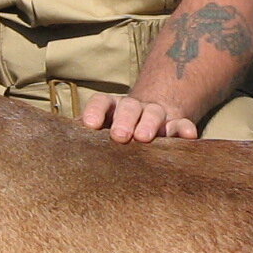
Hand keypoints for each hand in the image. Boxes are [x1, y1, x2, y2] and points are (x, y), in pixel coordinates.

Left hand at [80, 90, 198, 143]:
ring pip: (154, 113)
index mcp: (112, 109)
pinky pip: (182, 124)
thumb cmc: (118, 137)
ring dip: (149, 123)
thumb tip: (64, 150)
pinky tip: (188, 137)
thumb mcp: (101, 136)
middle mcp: (134, 108)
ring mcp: (156, 115)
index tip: (90, 125)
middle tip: (119, 136)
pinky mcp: (176, 125)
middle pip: (129, 107)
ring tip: (144, 138)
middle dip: (124, 119)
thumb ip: (86, 141)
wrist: (149, 126)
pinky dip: (184, 129)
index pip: (102, 102)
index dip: (96, 111)